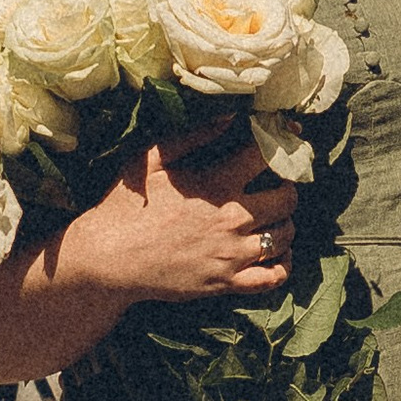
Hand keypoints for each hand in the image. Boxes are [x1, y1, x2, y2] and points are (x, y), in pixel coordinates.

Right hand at [58, 132, 297, 305]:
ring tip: (278, 217)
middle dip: (289, 186)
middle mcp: (232, 219)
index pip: (267, 156)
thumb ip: (193, 137)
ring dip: (287, 223)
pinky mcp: (226, 283)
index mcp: (216, 184)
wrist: (108, 259)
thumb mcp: (151, 159)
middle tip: (281, 183)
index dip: (285, 140)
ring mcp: (232, 254)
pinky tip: (281, 256)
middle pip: (287, 199)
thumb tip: (228, 118)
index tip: (291, 134)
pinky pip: (273, 279)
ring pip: (284, 236)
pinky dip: (284, 267)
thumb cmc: (125, 206)